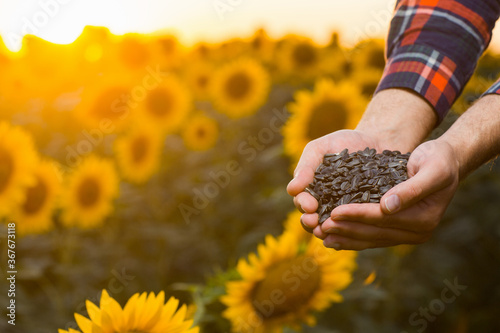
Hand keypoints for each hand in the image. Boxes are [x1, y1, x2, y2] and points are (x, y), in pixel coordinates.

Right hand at [287, 130, 381, 232]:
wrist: (377, 141)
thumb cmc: (344, 143)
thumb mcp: (320, 149)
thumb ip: (306, 167)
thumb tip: (291, 189)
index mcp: (312, 190)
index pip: (301, 201)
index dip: (303, 205)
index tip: (309, 205)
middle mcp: (325, 204)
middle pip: (312, 219)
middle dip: (310, 223)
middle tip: (313, 222)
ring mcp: (344, 212)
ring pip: (332, 227)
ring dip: (327, 232)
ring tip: (328, 232)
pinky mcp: (364, 215)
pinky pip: (355, 226)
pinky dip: (351, 232)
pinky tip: (352, 232)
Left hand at [319, 139, 459, 249]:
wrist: (445, 161)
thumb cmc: (438, 160)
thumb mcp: (432, 169)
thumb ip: (412, 189)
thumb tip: (387, 207)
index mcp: (424, 219)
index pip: (384, 219)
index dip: (358, 215)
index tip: (334, 212)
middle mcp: (417, 233)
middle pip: (374, 232)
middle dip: (346, 229)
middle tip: (319, 226)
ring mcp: (407, 235)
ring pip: (370, 239)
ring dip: (345, 237)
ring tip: (321, 235)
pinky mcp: (397, 231)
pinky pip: (372, 237)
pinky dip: (352, 238)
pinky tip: (333, 238)